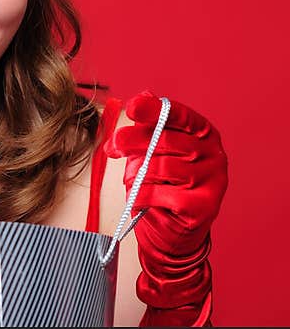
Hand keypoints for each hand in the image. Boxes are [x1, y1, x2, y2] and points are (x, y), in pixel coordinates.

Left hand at [104, 90, 227, 325]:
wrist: (171, 232)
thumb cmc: (160, 184)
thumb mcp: (149, 152)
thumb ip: (146, 127)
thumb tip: (142, 96)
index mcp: (202, 134)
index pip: (179, 115)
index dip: (154, 109)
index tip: (131, 107)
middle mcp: (214, 154)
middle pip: (166, 140)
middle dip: (134, 141)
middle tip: (115, 146)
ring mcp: (214, 180)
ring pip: (162, 167)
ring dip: (138, 174)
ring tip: (133, 182)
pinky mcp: (205, 207)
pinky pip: (162, 195)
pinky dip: (142, 196)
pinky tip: (140, 200)